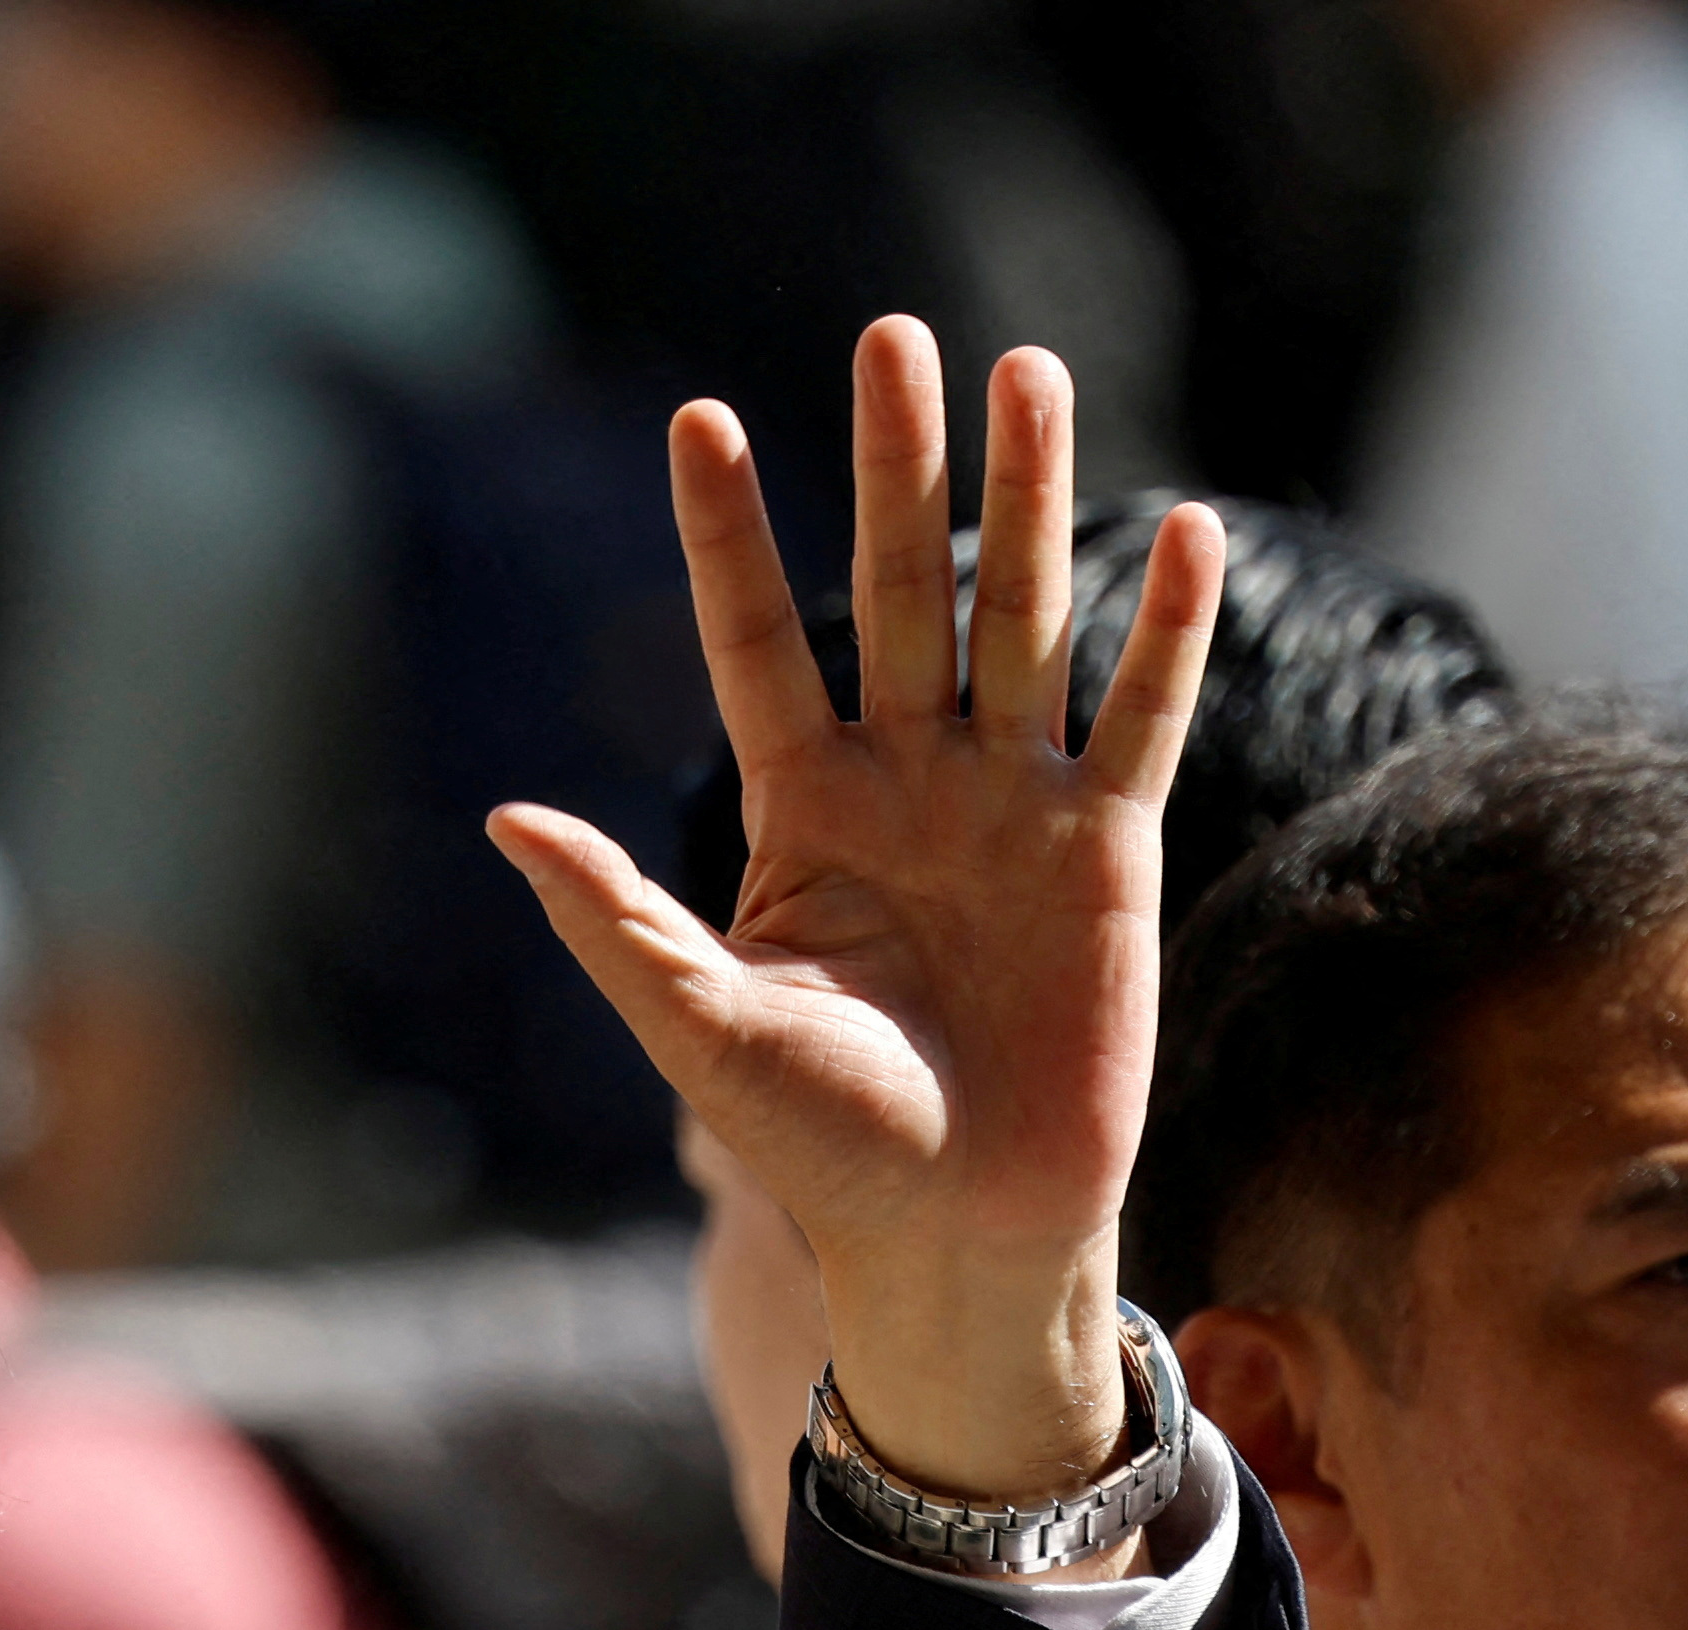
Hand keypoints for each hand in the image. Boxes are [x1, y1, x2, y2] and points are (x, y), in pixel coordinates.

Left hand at [490, 321, 1214, 1525]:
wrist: (959, 1234)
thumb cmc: (824, 1151)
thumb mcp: (705, 1033)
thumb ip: (617, 923)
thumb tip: (505, 822)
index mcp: (800, 817)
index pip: (753, 643)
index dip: (727, 534)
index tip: (699, 418)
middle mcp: (906, 784)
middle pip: (897, 591)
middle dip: (894, 467)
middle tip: (891, 337)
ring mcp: (1012, 804)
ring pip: (1019, 620)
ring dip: (1028, 500)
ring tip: (1026, 368)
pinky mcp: (1109, 848)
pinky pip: (1137, 716)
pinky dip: (1162, 632)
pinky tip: (1182, 532)